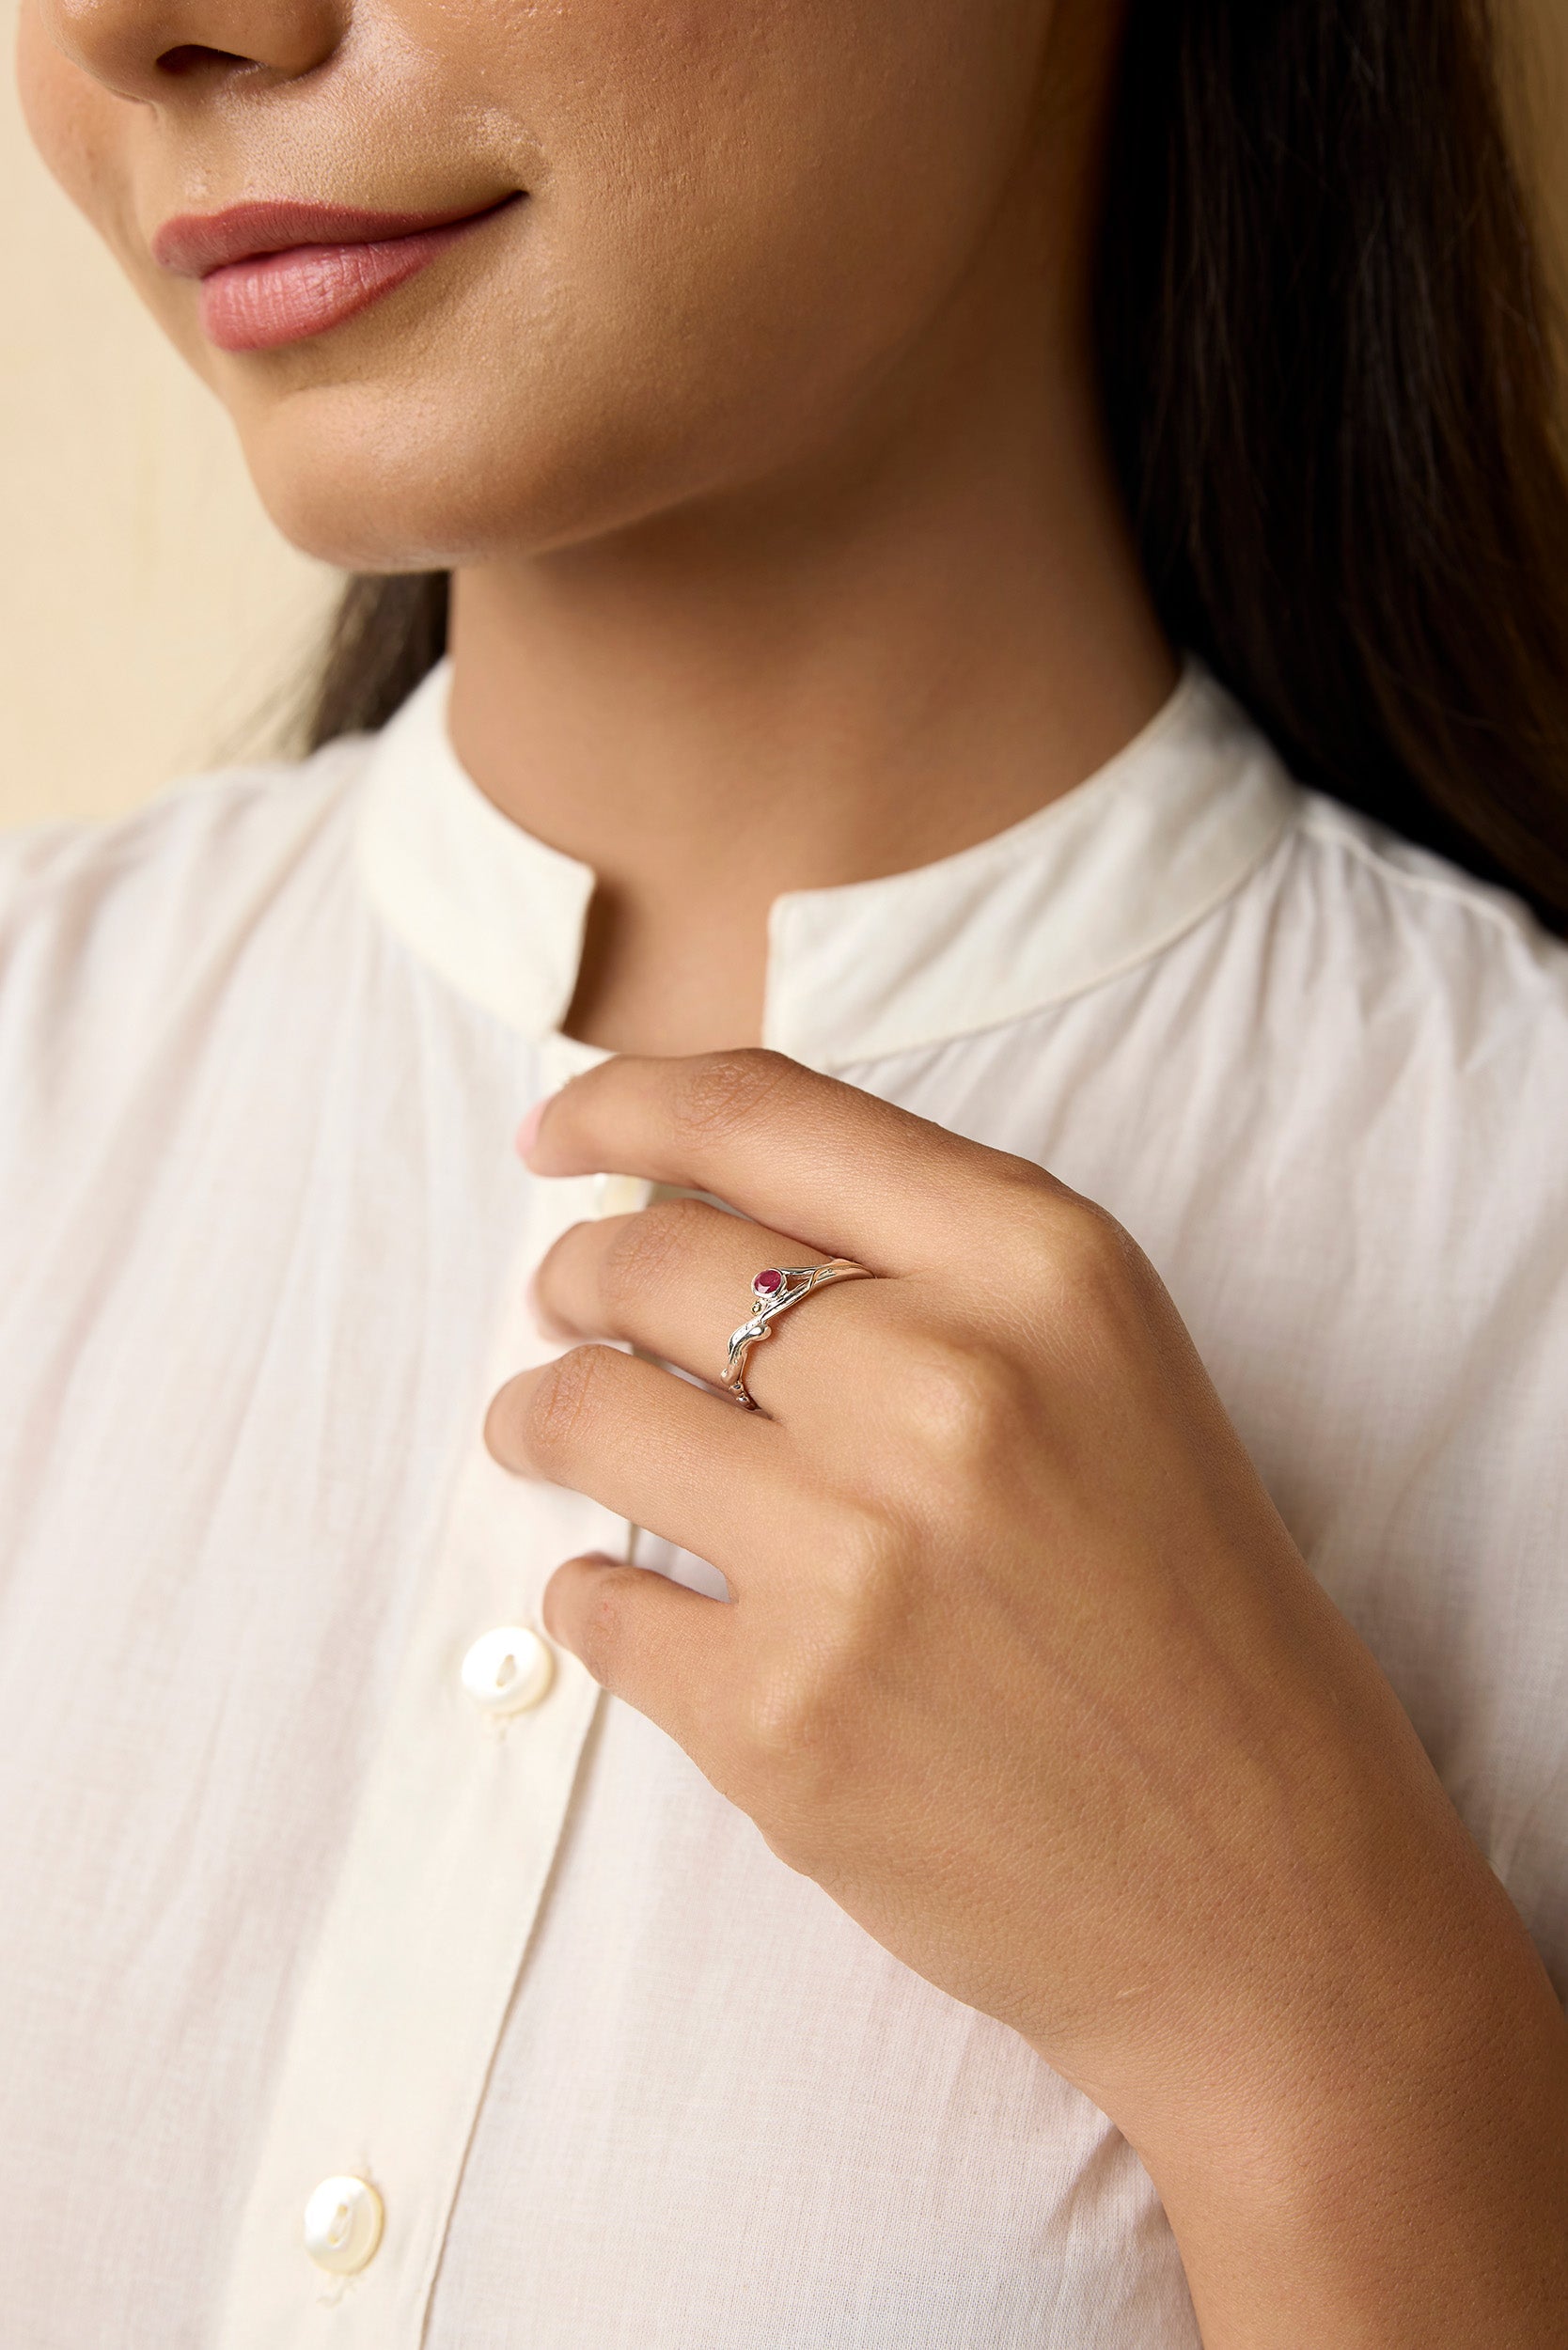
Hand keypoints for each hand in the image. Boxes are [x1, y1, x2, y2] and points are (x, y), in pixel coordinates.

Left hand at [486, 1049, 1567, 2343]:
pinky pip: (594, 1604)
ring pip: (582, 1414)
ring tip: (546, 1428)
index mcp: (1045, 1269)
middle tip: (565, 1303)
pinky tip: (630, 1595)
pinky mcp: (783, 1722)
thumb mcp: (1109, 1369)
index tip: (558, 1129)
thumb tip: (684, 1196)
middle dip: (576, 1276)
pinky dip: (590, 1591)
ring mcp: (855, 1559)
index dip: (622, 1103)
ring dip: (541, 1414)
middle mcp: (948, 1386)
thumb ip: (928, 1262)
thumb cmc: (1184, 1613)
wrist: (1265, 1891)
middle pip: (647, 1260)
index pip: (764, 1111)